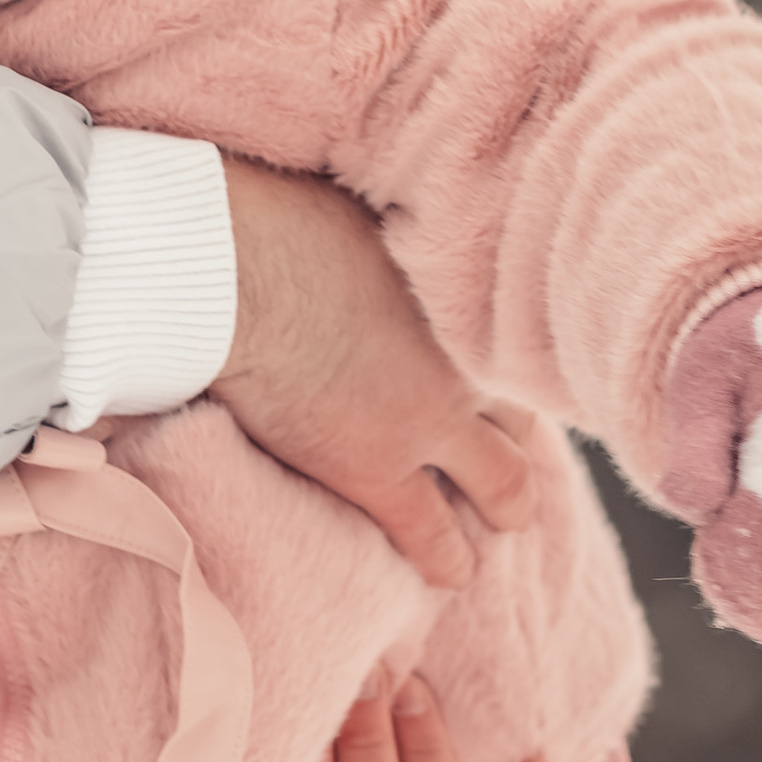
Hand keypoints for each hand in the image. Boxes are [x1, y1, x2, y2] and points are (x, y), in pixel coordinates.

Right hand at [211, 164, 537, 589]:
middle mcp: (468, 355)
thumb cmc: (272, 209)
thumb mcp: (360, 197)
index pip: (519, 334)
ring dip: (503, 503)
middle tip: (512, 454)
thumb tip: (383, 189)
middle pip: (529, 410)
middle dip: (525, 435)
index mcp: (464, 284)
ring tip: (496, 523)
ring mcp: (432, 420)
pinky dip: (445, 558)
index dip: (515, 361)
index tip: (505, 374)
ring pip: (505, 484)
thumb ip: (392, 217)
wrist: (232, 267)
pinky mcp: (379, 472)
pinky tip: (447, 572)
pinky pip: (433, 535)